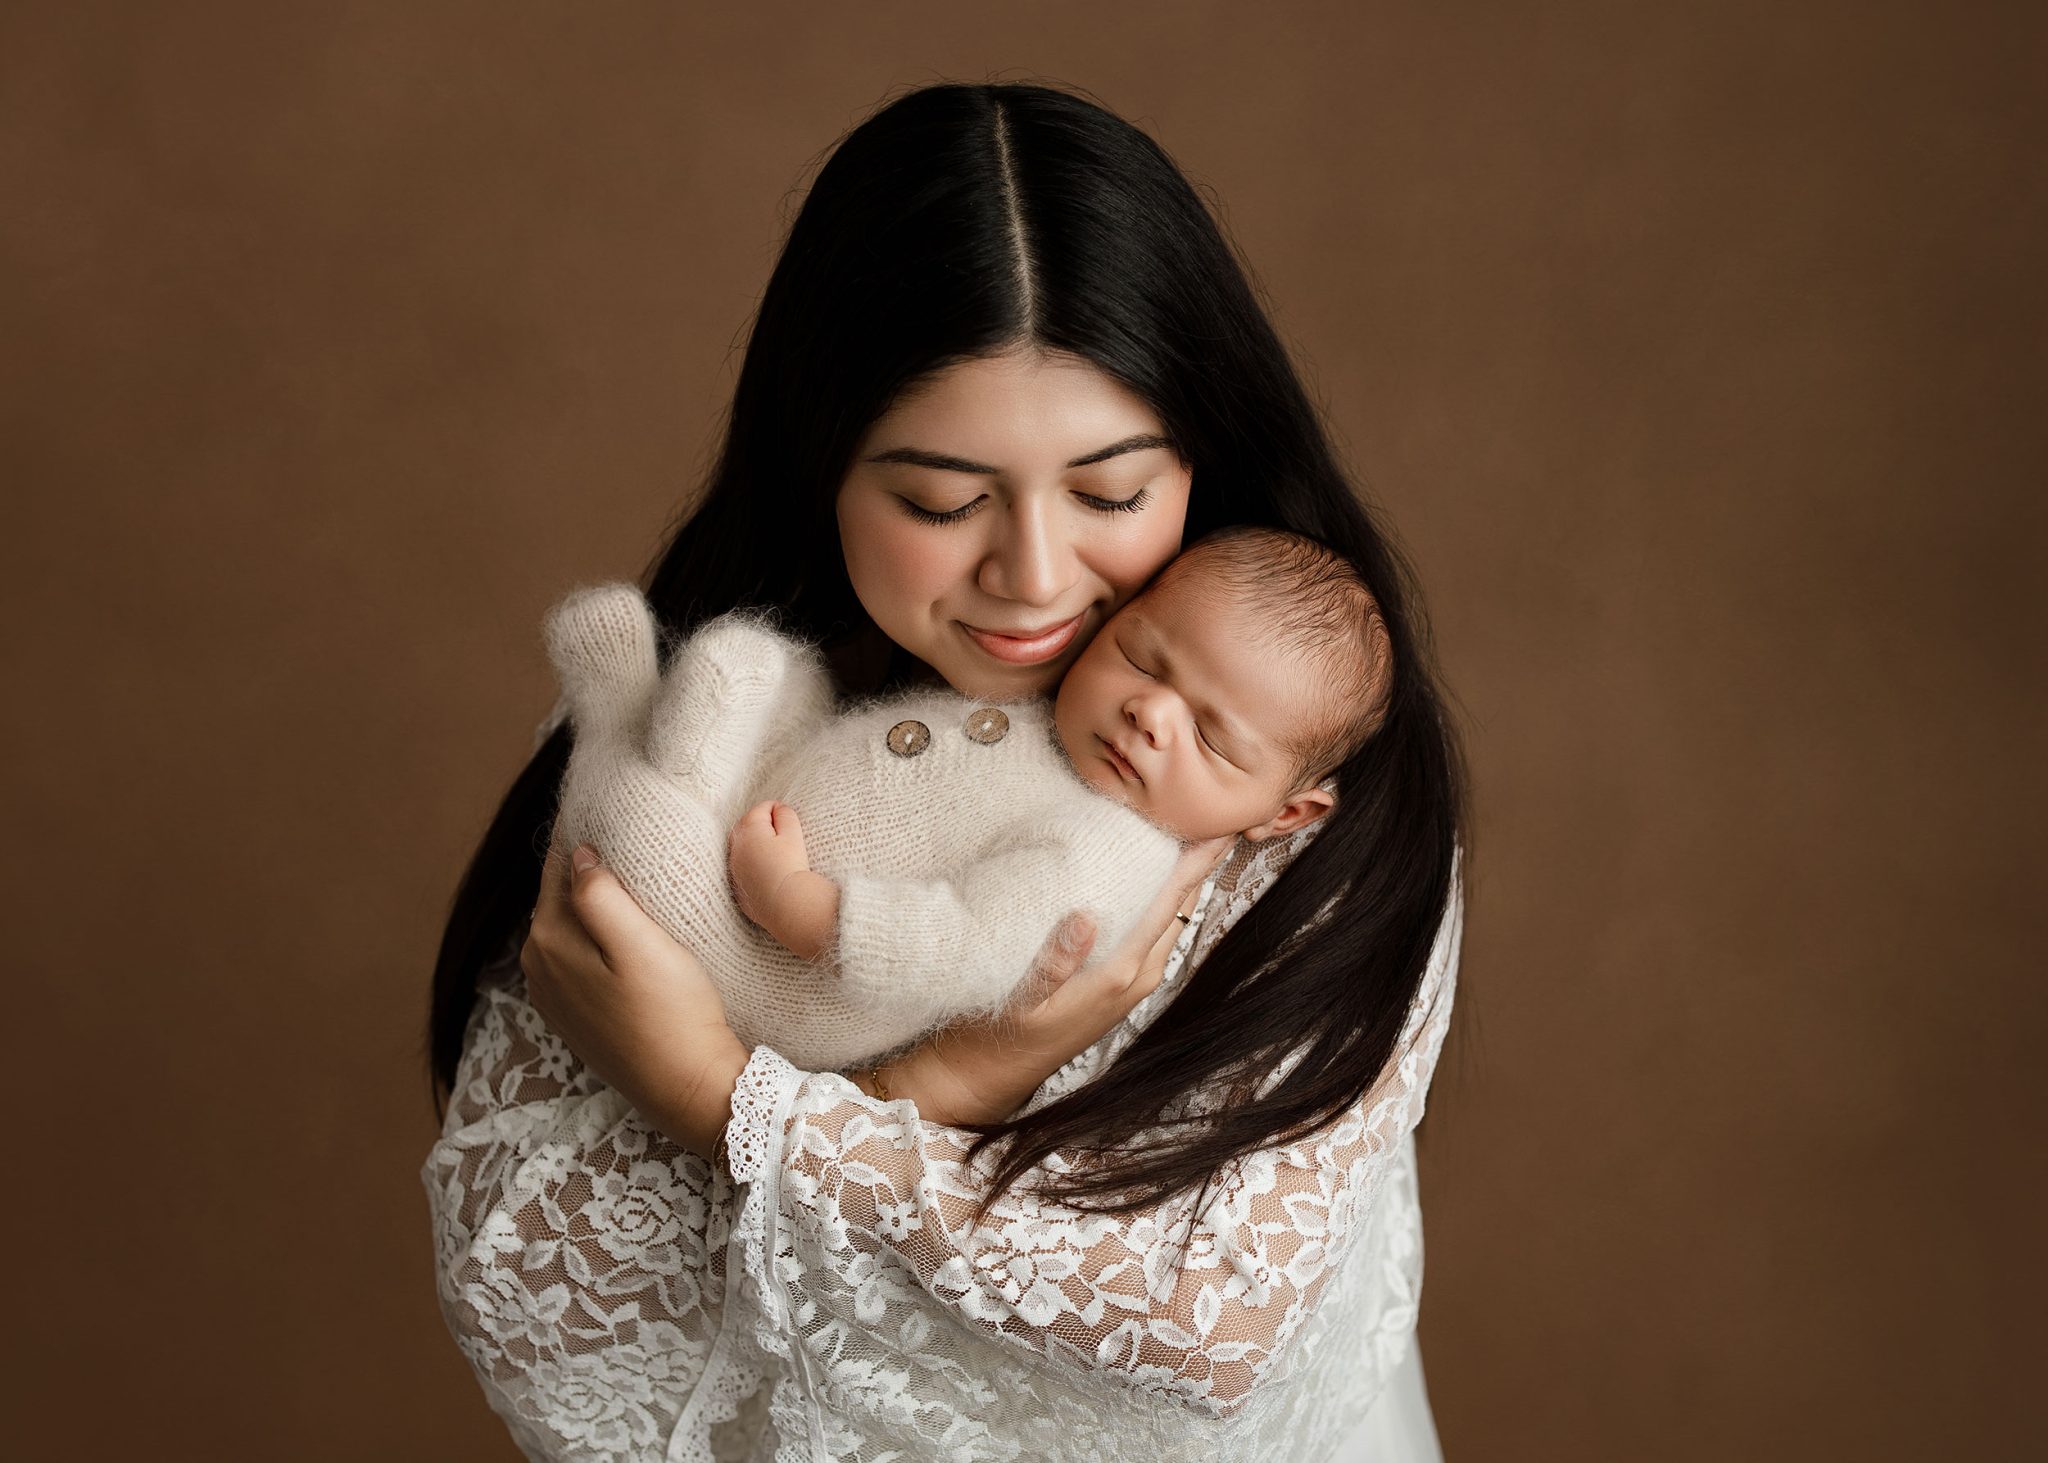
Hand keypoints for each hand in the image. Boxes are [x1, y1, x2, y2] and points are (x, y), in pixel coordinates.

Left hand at [521, 830, 750, 1155]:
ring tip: (627, 871)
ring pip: (568, 926)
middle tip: (623, 830)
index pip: (557, 866)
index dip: (581, 832)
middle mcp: (538, 966)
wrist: (688, 1087)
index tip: (606, 803)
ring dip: (589, 900)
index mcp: (548, 940)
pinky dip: (592, 934)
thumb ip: (599, 895)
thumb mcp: (641, 944)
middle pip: (558, 895)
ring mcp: (554, 995)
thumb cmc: (672, 1013)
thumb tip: (576, 855)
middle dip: (584, 864)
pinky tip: (622, 927)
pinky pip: (576, 957)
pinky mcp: (576, 1015)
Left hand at [728, 800, 809, 926]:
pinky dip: (752, 863)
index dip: (777, 809)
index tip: (789, 817)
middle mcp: (736, 847)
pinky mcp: (738, 886)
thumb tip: (779, 809)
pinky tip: (768, 870)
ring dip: (756, 843)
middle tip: (783, 832)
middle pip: (747, 826)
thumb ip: (785, 815)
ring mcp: (734, 868)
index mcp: (749, 830)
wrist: (786, 905)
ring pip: (743, 847)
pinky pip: (743, 867)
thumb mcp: (793, 835)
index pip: (761, 809)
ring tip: (776, 850)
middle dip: (763, 824)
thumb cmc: (791, 867)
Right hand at [878, 836, 1233, 1125]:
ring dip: (1180, 881)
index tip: (1219, 828)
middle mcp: (1139, 975)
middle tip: (1208, 816)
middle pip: (1180, 906)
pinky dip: (1162, 900)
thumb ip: (1053, 962)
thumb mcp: (1020, 997)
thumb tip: (1085, 918)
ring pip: (1171, 918)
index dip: (1195, 864)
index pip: (1169, 903)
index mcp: (1121, 970)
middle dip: (1196, 864)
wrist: (1000, 1069)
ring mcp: (1136, 981)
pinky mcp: (1125, 984)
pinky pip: (1155, 931)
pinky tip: (1151, 881)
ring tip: (1188, 837)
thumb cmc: (1006, 1029)